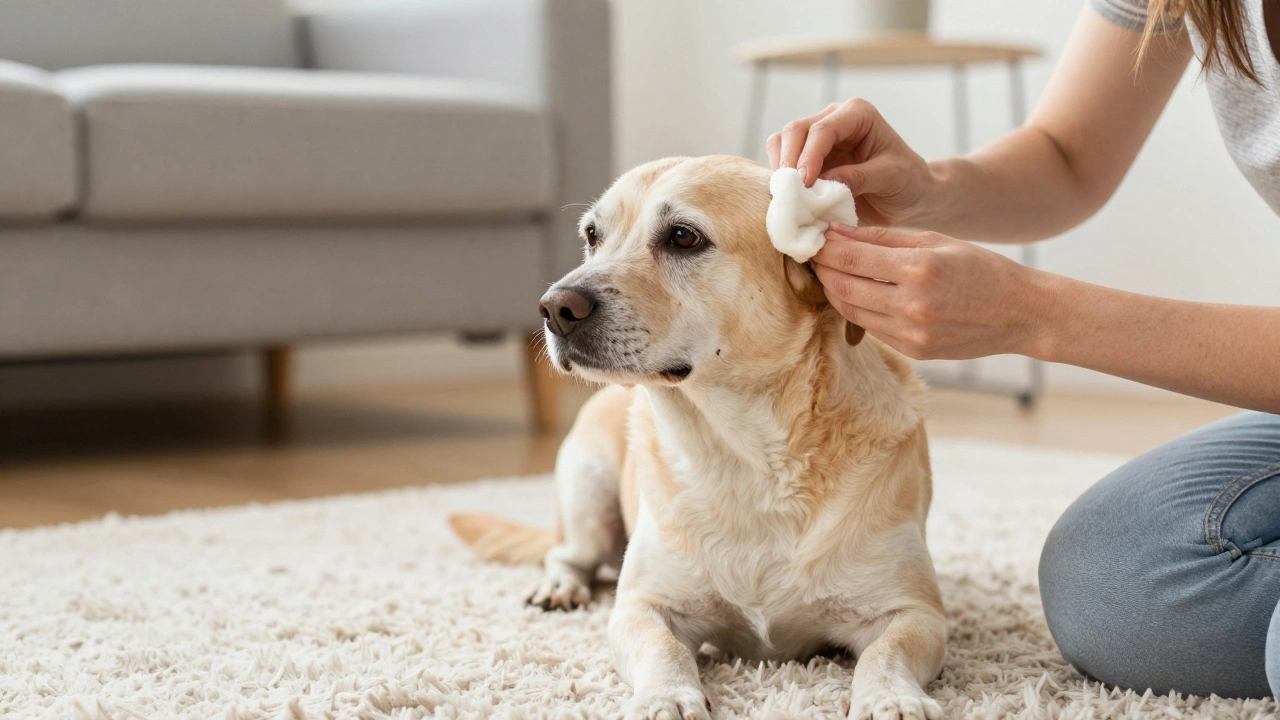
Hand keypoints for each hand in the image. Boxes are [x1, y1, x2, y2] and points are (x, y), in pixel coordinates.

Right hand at [766, 98, 933, 226]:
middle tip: (789, 192)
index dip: (809, 155)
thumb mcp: (891, 178)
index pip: (823, 129)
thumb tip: (820, 183)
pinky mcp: (807, 160)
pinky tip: (788, 198)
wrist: (910, 197)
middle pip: (795, 130)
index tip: (804, 184)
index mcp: (857, 114)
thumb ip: (857, 178)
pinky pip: (782, 163)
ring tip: (788, 196)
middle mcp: (833, 119)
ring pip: (781, 143)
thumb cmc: (908, 181)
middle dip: (788, 161)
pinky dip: (780, 180)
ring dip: (780, 169)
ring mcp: (817, 139)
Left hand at [811, 224, 1053, 359]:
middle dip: (821, 268)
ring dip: (833, 290)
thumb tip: (838, 231)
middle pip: (842, 286)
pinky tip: (854, 292)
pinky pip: (870, 327)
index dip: (824, 247)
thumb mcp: (936, 240)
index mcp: (919, 269)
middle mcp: (911, 305)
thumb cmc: (980, 268)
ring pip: (850, 310)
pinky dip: (855, 308)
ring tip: (828, 271)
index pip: (850, 258)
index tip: (812, 235)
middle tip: (812, 253)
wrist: (1020, 313)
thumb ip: (884, 237)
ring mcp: (910, 334)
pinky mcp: (912, 351)